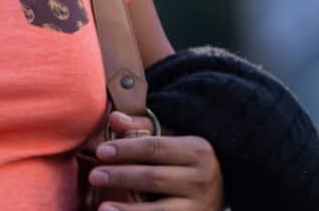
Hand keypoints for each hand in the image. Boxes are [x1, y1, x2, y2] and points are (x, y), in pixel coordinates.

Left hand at [87, 111, 223, 209]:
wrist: (224, 184)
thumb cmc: (186, 159)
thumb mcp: (172, 137)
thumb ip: (142, 127)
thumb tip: (114, 118)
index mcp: (196, 150)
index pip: (155, 148)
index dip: (126, 149)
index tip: (101, 152)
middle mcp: (201, 179)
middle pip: (154, 178)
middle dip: (122, 177)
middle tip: (94, 176)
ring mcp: (199, 206)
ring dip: (129, 210)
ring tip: (101, 208)